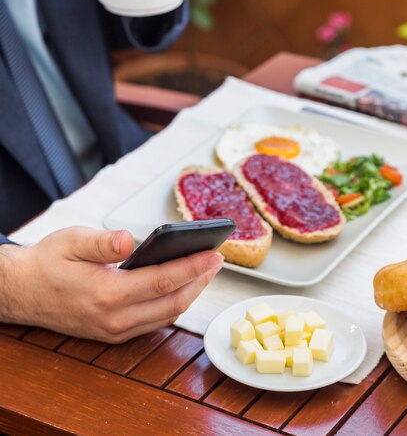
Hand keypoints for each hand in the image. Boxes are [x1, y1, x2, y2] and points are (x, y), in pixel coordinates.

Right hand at [0, 227, 222, 342]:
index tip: (213, 254)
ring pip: (166, 317)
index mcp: (106, 293)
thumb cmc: (47, 263)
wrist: (22, 292)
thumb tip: (129, 240)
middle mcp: (114, 319)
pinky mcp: (112, 334)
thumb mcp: (71, 240)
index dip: (193, 267)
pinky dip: (172, 305)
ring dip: (190, 294)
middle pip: (173, 304)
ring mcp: (113, 330)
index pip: (163, 282)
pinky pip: (152, 323)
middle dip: (200, 281)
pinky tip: (180, 287)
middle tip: (216, 260)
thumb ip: (103, 242)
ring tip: (204, 271)